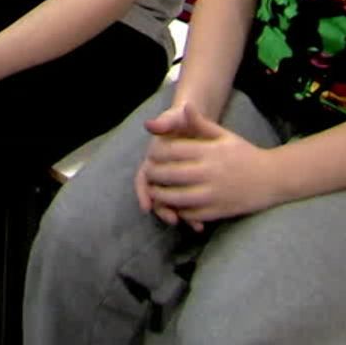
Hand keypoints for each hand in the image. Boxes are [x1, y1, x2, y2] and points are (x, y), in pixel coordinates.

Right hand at [134, 102, 202, 225]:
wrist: (200, 125)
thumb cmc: (184, 122)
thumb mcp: (175, 120)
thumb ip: (164, 123)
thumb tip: (150, 124)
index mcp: (154, 160)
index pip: (143, 179)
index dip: (143, 193)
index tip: (146, 206)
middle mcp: (162, 174)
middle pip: (158, 196)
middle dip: (164, 209)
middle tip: (172, 219)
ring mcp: (176, 182)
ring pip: (174, 203)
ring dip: (182, 215)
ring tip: (193, 225)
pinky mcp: (190, 187)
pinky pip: (189, 204)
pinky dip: (194, 215)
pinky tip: (202, 225)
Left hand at [137, 108, 282, 226]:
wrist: (273, 178)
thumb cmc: (245, 153)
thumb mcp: (224, 135)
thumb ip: (201, 123)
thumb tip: (185, 106)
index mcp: (209, 151)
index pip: (171, 151)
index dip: (156, 153)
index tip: (151, 155)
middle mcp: (209, 172)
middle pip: (169, 175)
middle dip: (154, 175)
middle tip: (149, 173)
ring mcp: (213, 194)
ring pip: (176, 197)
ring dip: (161, 195)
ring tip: (155, 190)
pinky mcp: (218, 211)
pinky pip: (190, 213)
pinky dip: (178, 210)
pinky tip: (173, 205)